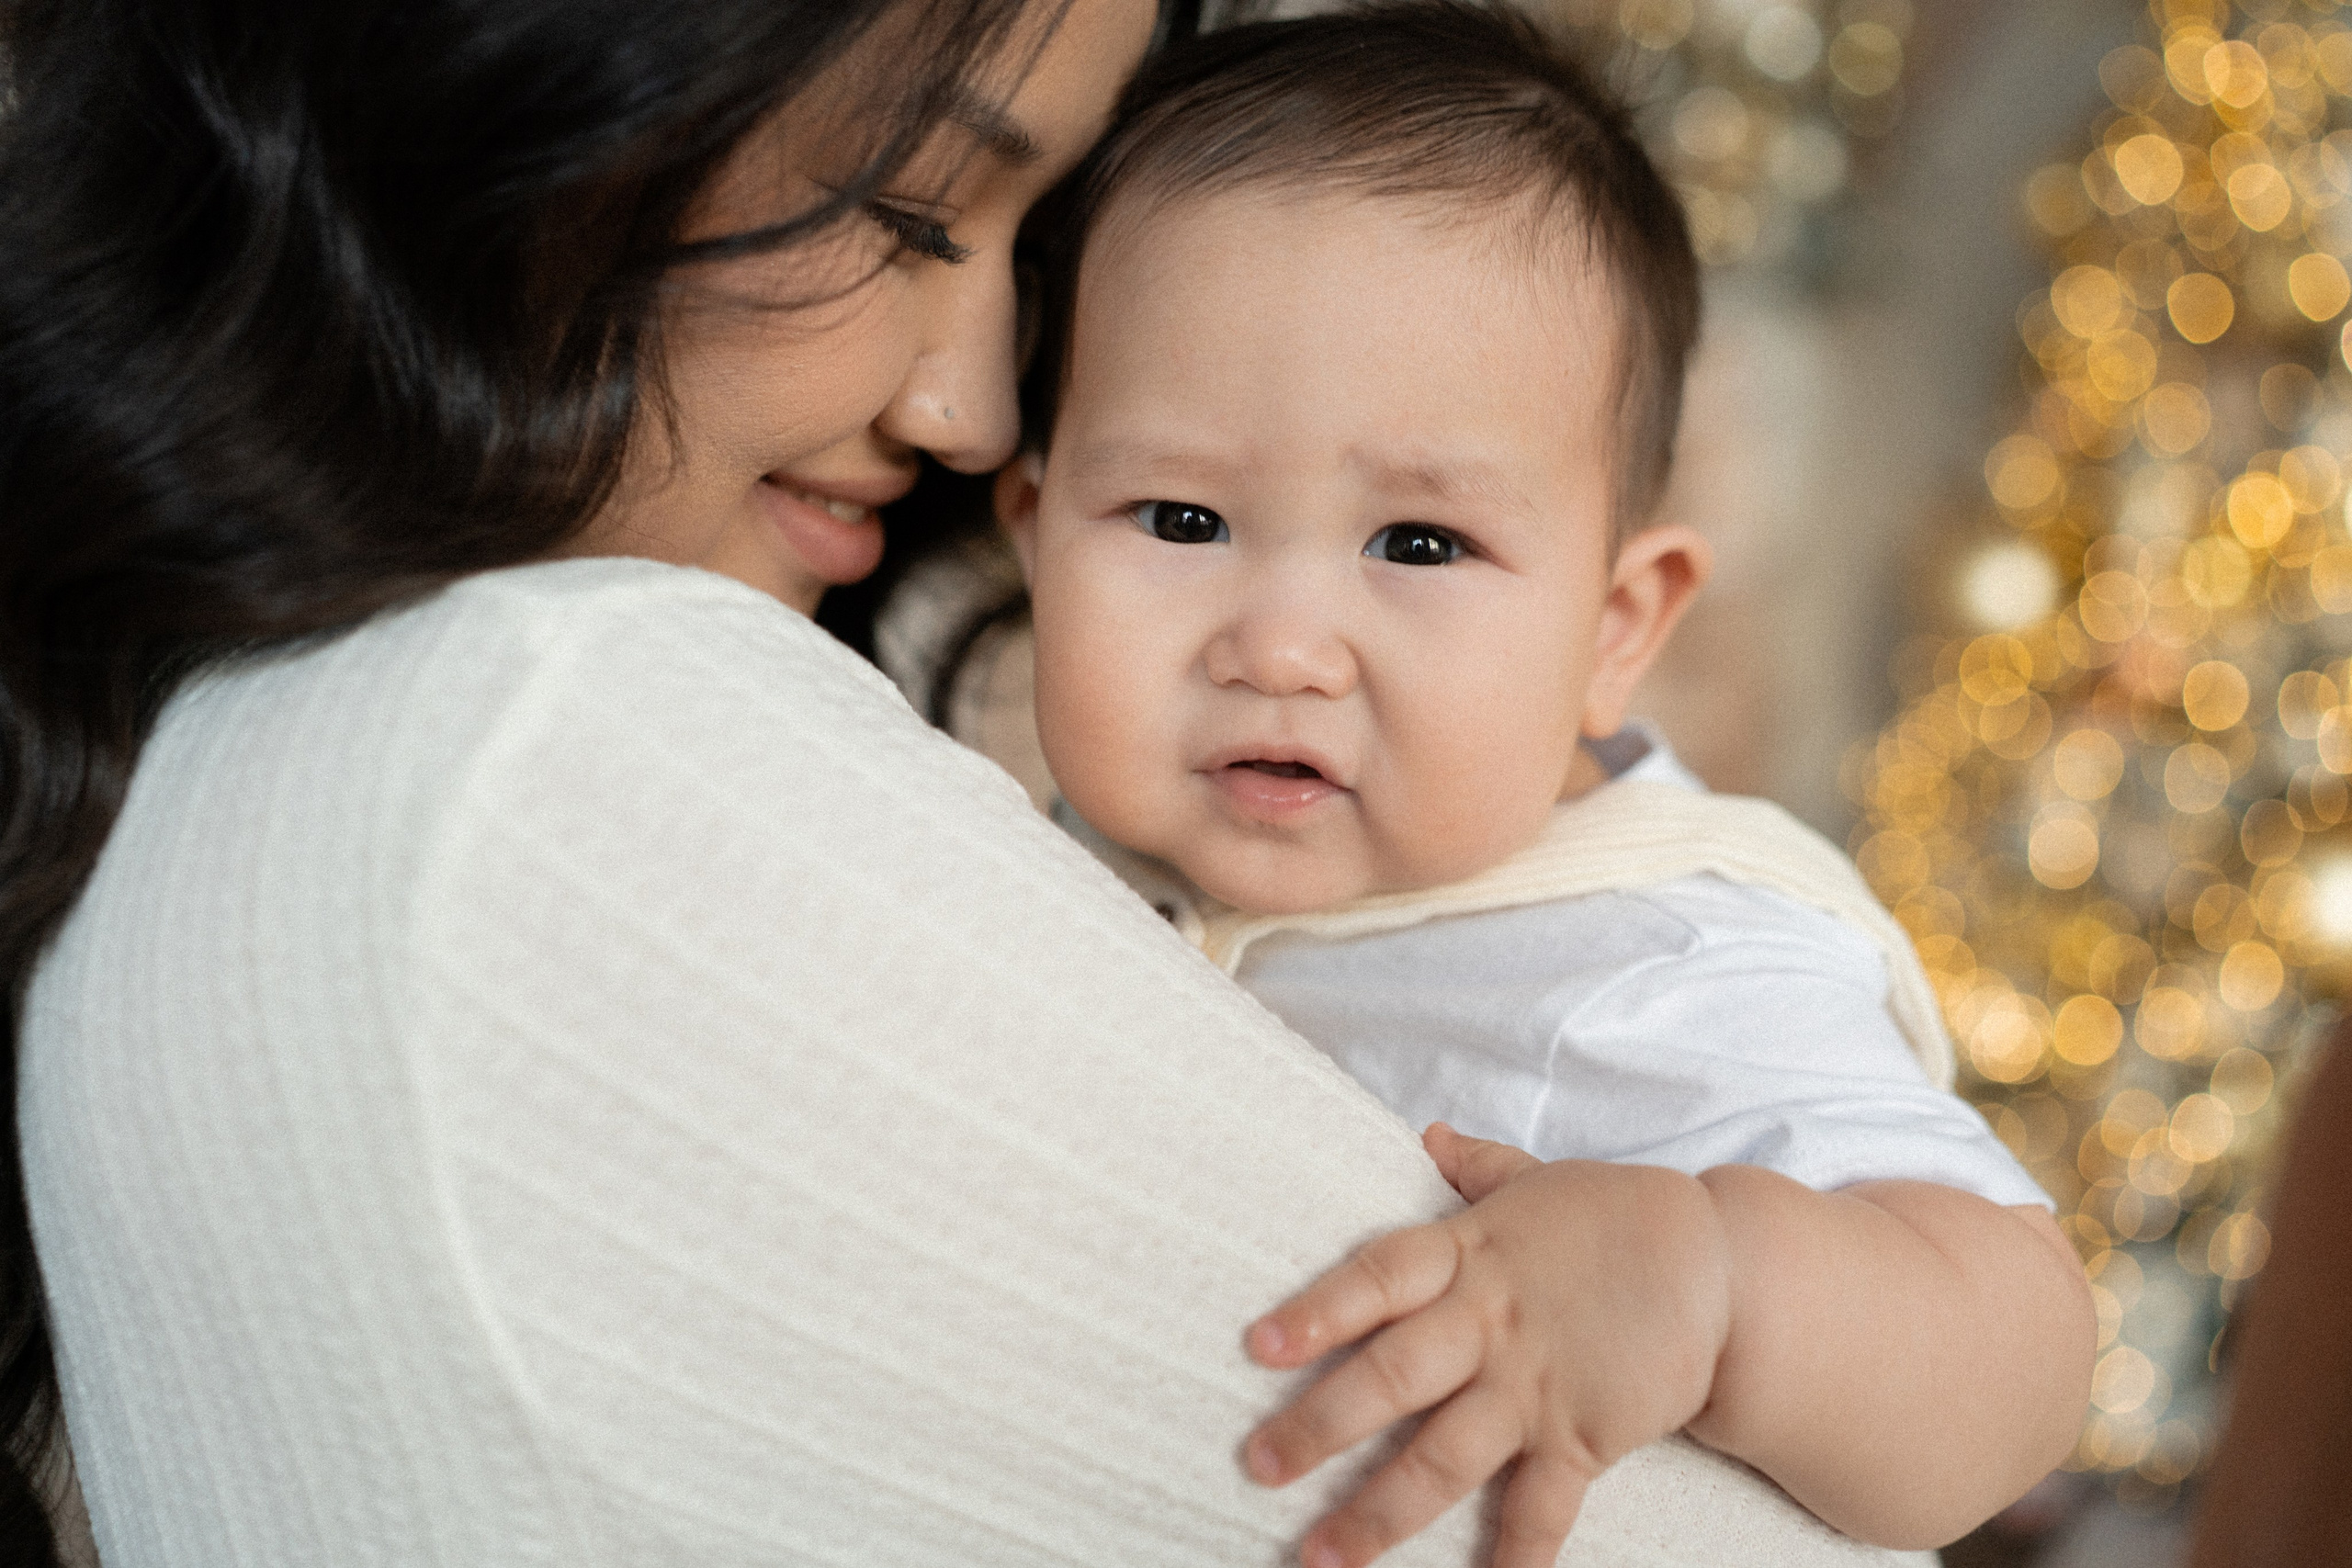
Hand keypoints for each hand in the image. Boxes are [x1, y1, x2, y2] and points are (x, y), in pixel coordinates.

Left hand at [1242, 1125, 1734, 1567]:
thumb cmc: (1621, 1217)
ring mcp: (1533, 1385)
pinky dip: (1512, 1559)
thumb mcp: (1541, 1181)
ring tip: (1322, 1556)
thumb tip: (1429, 1135)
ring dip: (1379, 1512)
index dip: (1317, 1311)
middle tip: (1260, 1465)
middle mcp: (1488, 1323)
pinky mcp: (1583, 1437)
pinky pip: (1539, 1509)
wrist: (1727, 1266)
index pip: (1376, 1280)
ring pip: (1443, 1456)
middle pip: (1391, 1377)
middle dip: (1319, 1426)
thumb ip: (1478, 1168)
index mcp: (1468, 1254)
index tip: (1258, 1345)